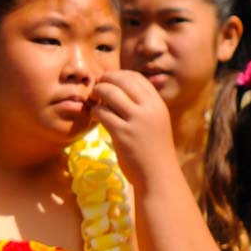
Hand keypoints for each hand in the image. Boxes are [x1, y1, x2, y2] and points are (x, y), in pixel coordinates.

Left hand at [90, 70, 177, 190]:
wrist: (158, 175)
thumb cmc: (153, 149)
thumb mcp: (155, 122)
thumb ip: (143, 106)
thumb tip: (121, 90)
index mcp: (157, 103)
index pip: (136, 77)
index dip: (118, 75)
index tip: (108, 80)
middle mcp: (149, 108)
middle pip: (121, 81)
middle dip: (105, 80)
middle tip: (95, 86)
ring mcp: (136, 120)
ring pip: (109, 94)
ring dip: (97, 93)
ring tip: (93, 100)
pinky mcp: (122, 133)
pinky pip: (102, 113)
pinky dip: (94, 111)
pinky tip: (94, 116)